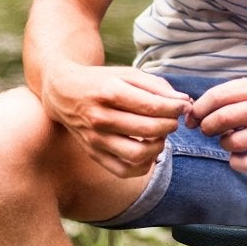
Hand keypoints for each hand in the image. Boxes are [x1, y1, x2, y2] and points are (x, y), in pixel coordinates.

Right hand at [43, 64, 191, 177]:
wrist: (62, 92)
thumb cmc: (100, 81)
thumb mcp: (127, 74)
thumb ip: (157, 87)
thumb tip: (184, 103)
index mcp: (109, 92)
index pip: (152, 107)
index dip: (175, 109)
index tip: (183, 107)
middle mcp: (100, 117)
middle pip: (149, 130)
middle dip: (170, 125)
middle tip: (172, 119)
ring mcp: (95, 138)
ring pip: (138, 154)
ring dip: (159, 146)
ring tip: (160, 135)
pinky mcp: (93, 153)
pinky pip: (124, 170)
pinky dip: (143, 165)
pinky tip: (147, 151)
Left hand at [190, 77, 246, 171]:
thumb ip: (230, 96)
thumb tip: (196, 112)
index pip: (218, 96)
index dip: (199, 109)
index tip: (193, 117)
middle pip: (222, 119)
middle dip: (207, 127)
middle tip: (208, 130)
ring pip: (233, 142)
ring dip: (223, 144)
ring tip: (230, 141)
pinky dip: (235, 162)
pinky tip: (238, 157)